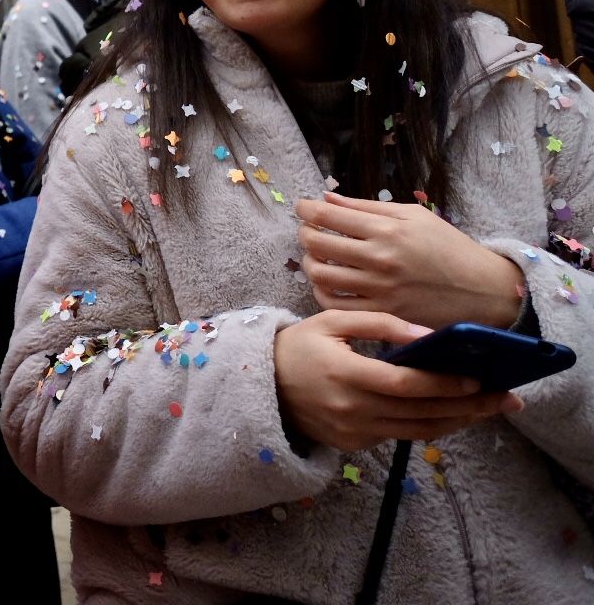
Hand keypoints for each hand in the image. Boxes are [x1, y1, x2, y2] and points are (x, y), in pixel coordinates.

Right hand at [273, 310, 522, 450]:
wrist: (262, 384)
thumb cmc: (300, 345)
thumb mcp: (332, 322)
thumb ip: (380, 324)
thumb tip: (427, 334)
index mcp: (345, 375)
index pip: (406, 384)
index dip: (444, 384)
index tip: (478, 379)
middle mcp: (352, 409)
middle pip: (422, 414)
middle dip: (469, 407)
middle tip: (505, 399)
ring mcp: (353, 432)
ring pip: (418, 432)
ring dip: (458, 422)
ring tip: (489, 410)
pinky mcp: (354, 445)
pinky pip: (400, 436)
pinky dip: (430, 427)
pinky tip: (452, 414)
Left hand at [296, 192, 524, 329]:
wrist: (484, 291)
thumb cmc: (450, 248)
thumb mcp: (414, 217)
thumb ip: (368, 208)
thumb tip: (328, 199)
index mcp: (388, 230)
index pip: (328, 216)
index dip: (306, 210)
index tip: (302, 208)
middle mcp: (380, 259)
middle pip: (317, 244)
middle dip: (305, 234)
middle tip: (309, 232)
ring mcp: (380, 289)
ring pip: (321, 275)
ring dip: (310, 263)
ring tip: (316, 257)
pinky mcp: (383, 313)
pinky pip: (335, 305)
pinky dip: (322, 292)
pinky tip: (327, 284)